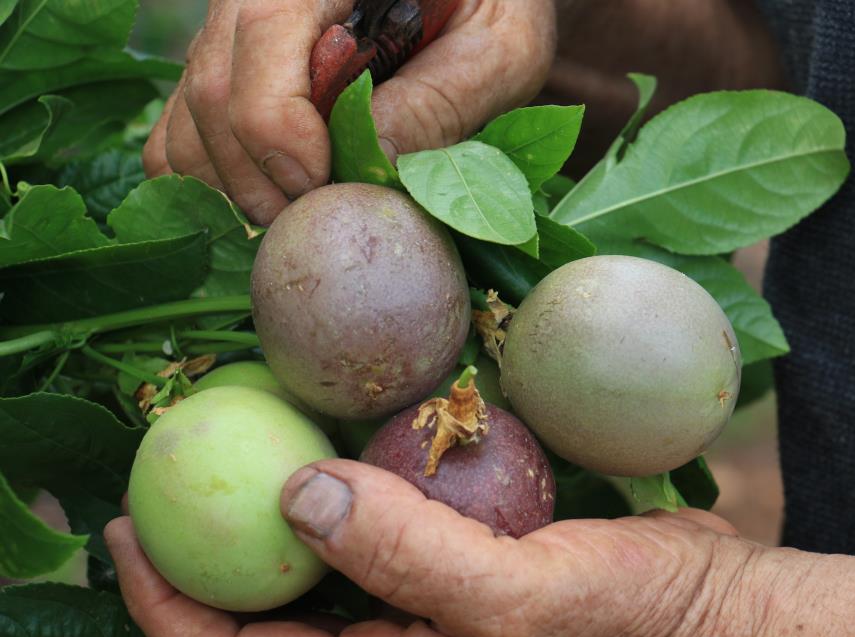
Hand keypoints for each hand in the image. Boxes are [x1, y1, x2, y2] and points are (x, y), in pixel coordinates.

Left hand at [106, 459, 764, 636]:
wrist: (714, 614)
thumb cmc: (632, 630)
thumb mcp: (518, 602)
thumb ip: (407, 555)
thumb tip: (294, 493)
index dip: (168, 606)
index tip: (126, 528)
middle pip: (266, 608)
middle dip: (206, 546)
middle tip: (167, 466)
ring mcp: (426, 601)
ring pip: (320, 556)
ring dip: (274, 501)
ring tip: (238, 433)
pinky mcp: (459, 556)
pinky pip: (381, 517)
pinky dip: (352, 474)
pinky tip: (344, 423)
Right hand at [144, 0, 555, 224]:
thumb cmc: (496, 9)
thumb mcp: (501, 49)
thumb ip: (441, 101)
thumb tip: (368, 169)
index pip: (263, 32)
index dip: (280, 127)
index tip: (322, 188)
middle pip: (212, 87)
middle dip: (257, 179)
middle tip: (315, 225)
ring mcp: (229, 31)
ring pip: (187, 120)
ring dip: (234, 191)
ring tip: (300, 218)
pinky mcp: (221, 69)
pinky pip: (180, 135)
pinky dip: (211, 185)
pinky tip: (270, 205)